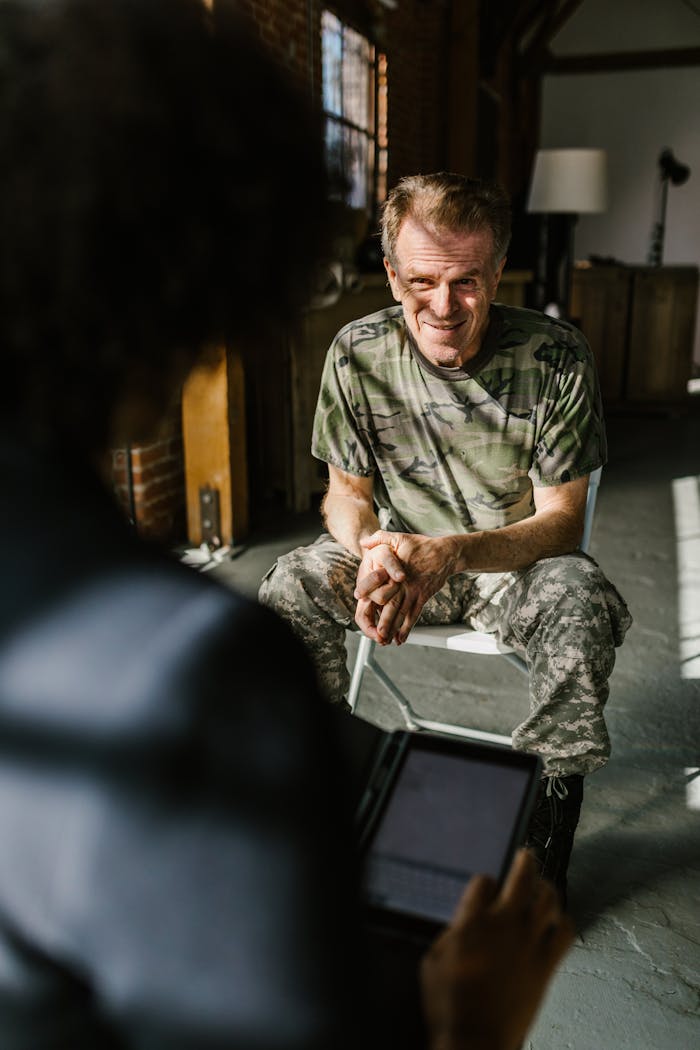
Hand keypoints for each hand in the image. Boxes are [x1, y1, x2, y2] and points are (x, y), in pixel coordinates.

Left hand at [357, 530, 457, 644]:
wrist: (446, 553)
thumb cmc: (422, 546)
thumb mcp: (399, 537)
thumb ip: (380, 538)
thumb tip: (364, 541)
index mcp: (396, 569)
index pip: (380, 579)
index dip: (369, 586)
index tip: (359, 596)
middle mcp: (404, 583)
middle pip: (391, 603)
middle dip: (383, 619)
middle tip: (375, 633)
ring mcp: (414, 592)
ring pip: (402, 613)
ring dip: (393, 627)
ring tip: (385, 640)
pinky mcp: (423, 597)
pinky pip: (414, 615)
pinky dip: (407, 628)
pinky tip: (401, 638)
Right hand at [420, 850, 573, 1049]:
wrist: (475, 1040)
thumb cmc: (449, 1005)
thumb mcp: (434, 961)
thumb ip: (452, 933)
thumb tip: (463, 922)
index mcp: (471, 921)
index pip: (484, 881)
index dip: (485, 882)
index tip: (486, 887)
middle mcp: (504, 924)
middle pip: (522, 877)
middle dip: (525, 861)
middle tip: (526, 856)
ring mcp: (528, 943)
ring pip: (548, 899)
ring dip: (547, 888)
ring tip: (544, 886)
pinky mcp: (545, 966)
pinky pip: (565, 934)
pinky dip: (564, 923)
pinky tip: (558, 923)